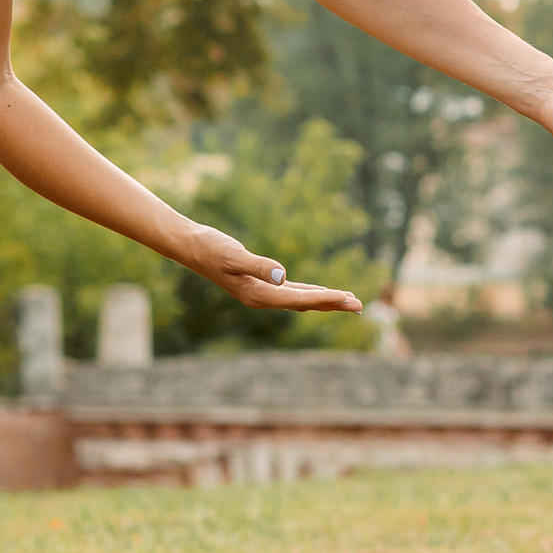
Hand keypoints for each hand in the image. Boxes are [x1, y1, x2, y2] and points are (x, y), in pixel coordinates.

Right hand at [178, 225, 362, 312]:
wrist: (191, 246)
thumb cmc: (210, 248)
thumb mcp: (234, 255)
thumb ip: (258, 265)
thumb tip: (282, 276)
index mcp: (258, 295)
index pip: (298, 299)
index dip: (324, 299)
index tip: (347, 298)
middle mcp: (262, 298)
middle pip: (305, 304)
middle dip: (333, 305)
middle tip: (360, 306)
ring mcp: (262, 293)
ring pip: (301, 299)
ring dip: (325, 300)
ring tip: (349, 302)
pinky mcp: (262, 284)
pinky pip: (292, 292)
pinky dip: (310, 293)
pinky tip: (321, 293)